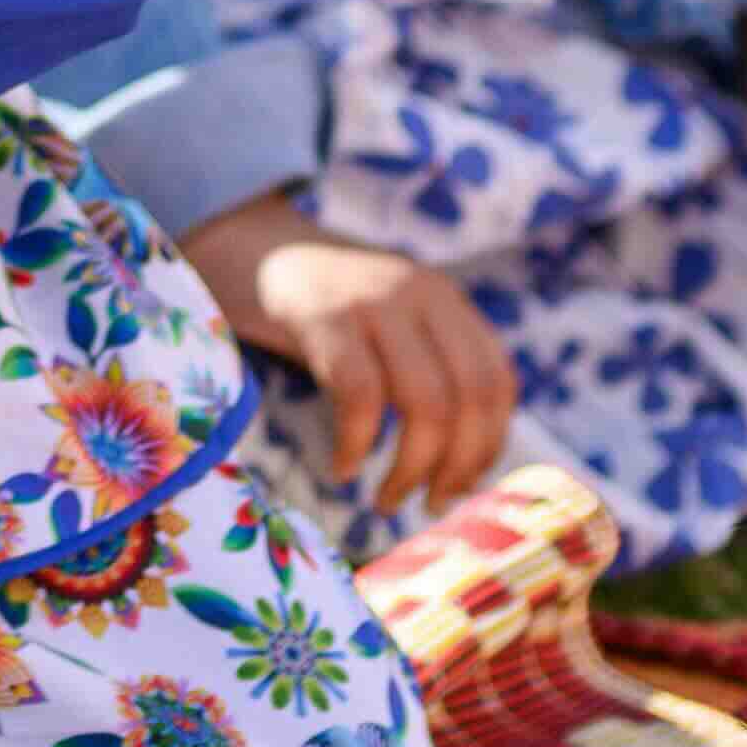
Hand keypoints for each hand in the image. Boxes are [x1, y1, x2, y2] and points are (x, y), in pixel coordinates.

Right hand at [182, 193, 519, 513]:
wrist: (247, 243)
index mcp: (444, 299)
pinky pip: (360, 395)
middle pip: (471, 396)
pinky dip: (357, 445)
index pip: (498, 381)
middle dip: (456, 466)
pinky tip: (343, 467)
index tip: (461, 486)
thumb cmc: (321, 306)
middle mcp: (420, 294)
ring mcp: (373, 302)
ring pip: (427, 402)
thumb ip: (427, 368)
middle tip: (429, 504)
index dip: (489, 444)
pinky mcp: (323, 316)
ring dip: (411, 469)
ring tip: (386, 500)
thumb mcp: (389, 321)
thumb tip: (462, 469)